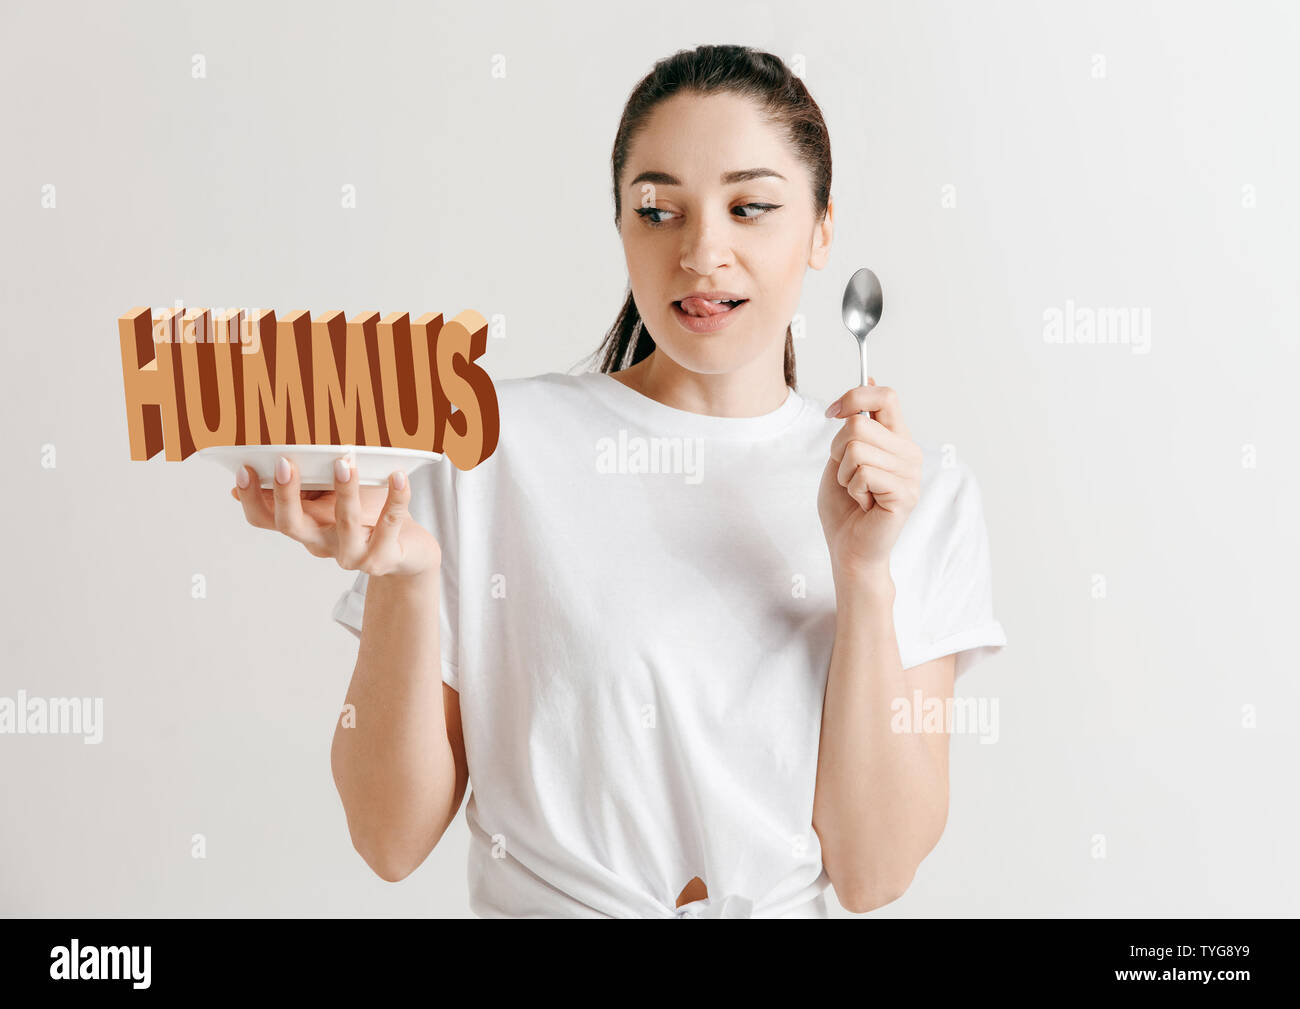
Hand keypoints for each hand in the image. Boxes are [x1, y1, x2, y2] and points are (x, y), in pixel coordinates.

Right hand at [230, 455, 440, 577]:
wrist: (408, 552)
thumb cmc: (369, 516)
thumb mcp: (333, 498)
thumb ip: (307, 486)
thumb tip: (266, 465)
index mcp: (304, 526)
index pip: (264, 518)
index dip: (250, 497)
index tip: (245, 469)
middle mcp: (321, 544)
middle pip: (291, 525)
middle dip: (285, 495)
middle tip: (285, 463)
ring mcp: (352, 554)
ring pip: (344, 524)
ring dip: (344, 492)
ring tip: (345, 463)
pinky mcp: (382, 557)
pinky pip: (389, 524)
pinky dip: (396, 498)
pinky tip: (399, 476)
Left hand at [817, 377, 922, 583]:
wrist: (848, 549)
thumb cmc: (844, 507)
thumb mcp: (843, 456)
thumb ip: (855, 422)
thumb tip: (870, 377)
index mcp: (897, 439)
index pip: (885, 396)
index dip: (854, 397)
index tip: (831, 413)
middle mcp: (910, 452)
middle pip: (860, 423)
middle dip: (837, 450)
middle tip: (848, 476)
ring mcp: (911, 474)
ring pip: (857, 448)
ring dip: (844, 474)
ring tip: (857, 492)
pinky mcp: (904, 494)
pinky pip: (863, 473)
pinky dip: (852, 489)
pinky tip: (865, 504)